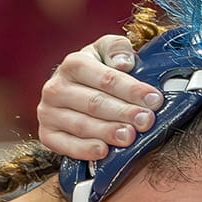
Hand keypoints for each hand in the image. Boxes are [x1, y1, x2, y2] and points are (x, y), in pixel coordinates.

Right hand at [37, 34, 164, 161]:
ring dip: (107, 132)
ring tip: (130, 137)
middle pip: (95, 103)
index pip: (106, 78)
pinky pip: (66, 145)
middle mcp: (56, 87)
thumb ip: (117, 49)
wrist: (71, 92)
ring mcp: (48, 112)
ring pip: (82, 125)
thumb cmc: (97, 72)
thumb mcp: (107, 52)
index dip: (132, 90)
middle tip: (146, 121)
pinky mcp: (47, 134)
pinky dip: (84, 150)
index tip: (154, 100)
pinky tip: (103, 152)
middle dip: (124, 113)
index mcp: (74, 64)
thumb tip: (124, 62)